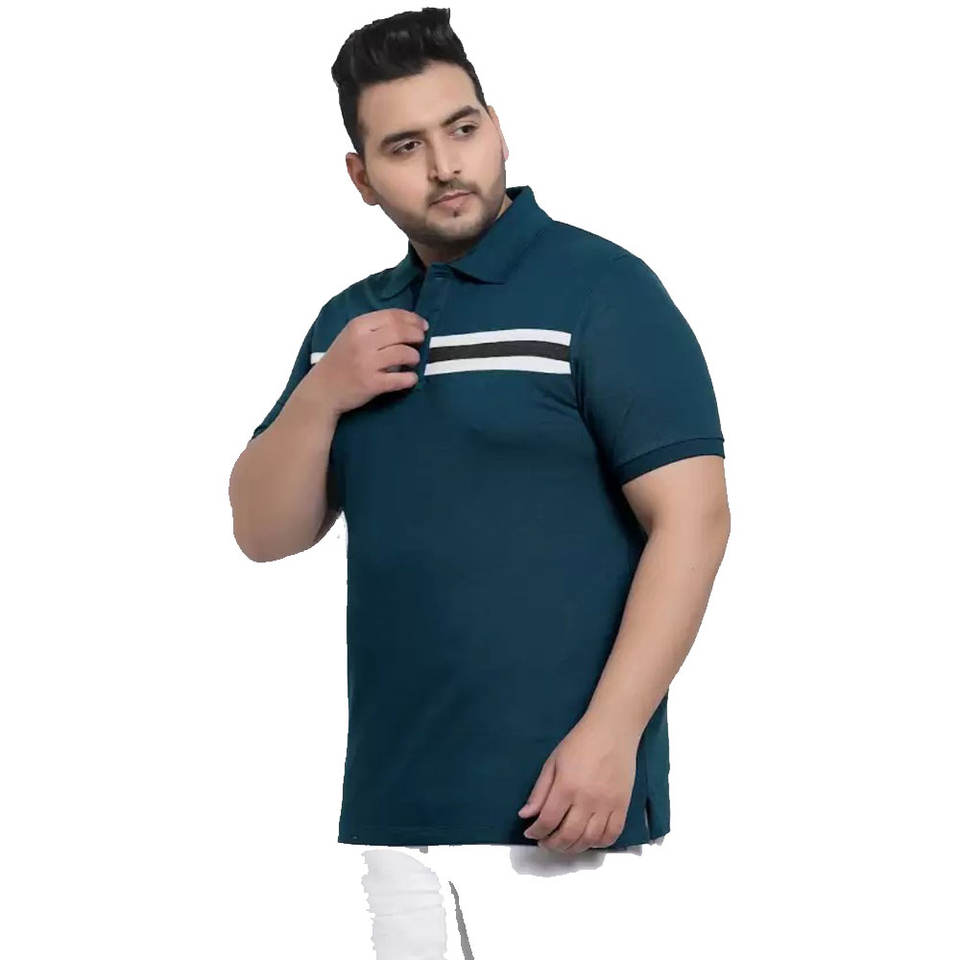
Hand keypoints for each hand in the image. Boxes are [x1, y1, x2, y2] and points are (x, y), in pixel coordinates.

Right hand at [312, 308, 427, 415]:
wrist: (322, 390)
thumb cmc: (340, 361)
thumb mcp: (350, 336)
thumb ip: (374, 328)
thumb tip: (408, 324)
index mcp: (357, 326)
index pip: (392, 316)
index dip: (412, 319)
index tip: (422, 325)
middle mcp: (362, 342)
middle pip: (400, 332)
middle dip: (417, 335)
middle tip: (421, 341)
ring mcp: (367, 364)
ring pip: (403, 353)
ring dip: (414, 356)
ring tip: (413, 360)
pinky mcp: (371, 384)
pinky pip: (400, 379)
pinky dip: (410, 378)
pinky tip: (410, 378)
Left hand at [517, 712, 638, 852]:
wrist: (613, 731)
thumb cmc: (580, 743)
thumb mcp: (553, 761)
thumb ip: (539, 791)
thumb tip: (526, 815)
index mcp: (566, 786)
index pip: (547, 821)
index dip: (536, 832)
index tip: (531, 833)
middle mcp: (587, 800)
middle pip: (567, 835)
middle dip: (552, 844)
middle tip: (545, 843)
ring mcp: (607, 805)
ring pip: (589, 840)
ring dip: (573, 848)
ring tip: (563, 844)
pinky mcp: (623, 806)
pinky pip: (611, 835)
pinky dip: (598, 844)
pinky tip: (588, 840)